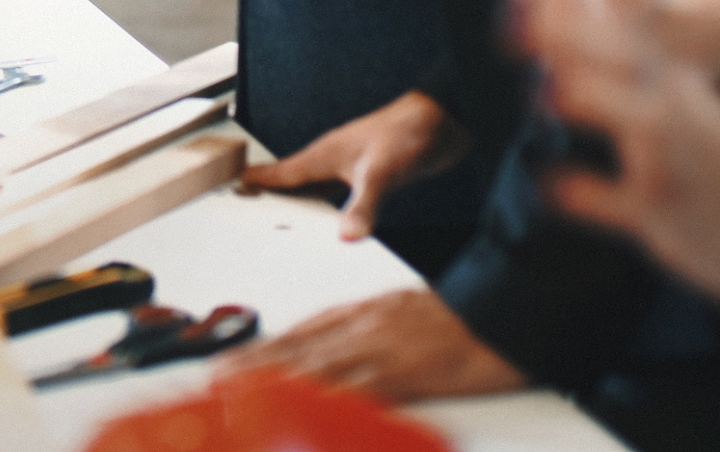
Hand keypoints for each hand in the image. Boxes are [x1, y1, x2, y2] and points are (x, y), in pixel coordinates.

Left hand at [222, 289, 525, 401]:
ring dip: (272, 380)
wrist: (504, 316)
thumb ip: (364, 333)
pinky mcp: (402, 372)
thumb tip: (331, 353)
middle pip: (296, 347)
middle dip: (253, 364)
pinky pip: (355, 389)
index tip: (231, 360)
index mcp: (362, 313)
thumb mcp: (401, 316)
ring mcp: (379, 349)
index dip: (263, 348)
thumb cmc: (458, 320)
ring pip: (314, 366)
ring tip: (236, 391)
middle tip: (215, 377)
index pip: (300, 331)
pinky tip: (300, 406)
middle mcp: (362, 327)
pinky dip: (324, 398)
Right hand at [237, 91, 462, 240]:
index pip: (279, 173)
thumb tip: (346, 239)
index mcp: (323, 155)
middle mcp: (332, 160)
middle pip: (292, 182)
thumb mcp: (380, 174)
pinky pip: (339, 194)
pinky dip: (330, 209)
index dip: (254, 182)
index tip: (229, 188)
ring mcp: (351, 166)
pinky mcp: (371, 174)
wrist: (443, 119)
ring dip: (301, 204)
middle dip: (271, 197)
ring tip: (283, 223)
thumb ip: (362, 207)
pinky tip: (332, 221)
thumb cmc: (407, 134)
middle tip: (248, 213)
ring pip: (315, 189)